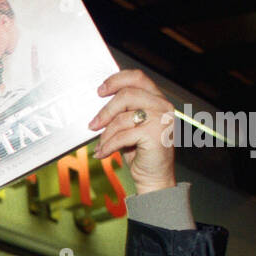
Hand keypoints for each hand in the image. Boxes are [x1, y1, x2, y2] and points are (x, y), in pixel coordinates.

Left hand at [88, 69, 175, 194]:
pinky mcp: (155, 135)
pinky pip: (122, 136)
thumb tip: (98, 104)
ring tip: (101, 145)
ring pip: (122, 118)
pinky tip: (103, 153)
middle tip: (93, 125)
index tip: (99, 91)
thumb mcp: (130, 126)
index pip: (137, 78)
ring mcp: (161, 120)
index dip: (116, 80)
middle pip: (126, 95)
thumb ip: (122, 112)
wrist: (154, 177)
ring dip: (105, 134)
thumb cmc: (141, 152)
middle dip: (105, 111)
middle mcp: (162, 106)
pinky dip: (108, 145)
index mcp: (157, 100)